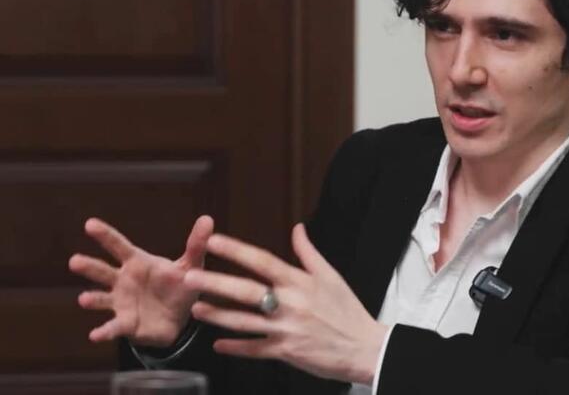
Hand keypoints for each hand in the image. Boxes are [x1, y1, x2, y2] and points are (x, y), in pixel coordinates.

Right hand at [69, 215, 213, 346]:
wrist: (179, 319)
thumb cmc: (179, 286)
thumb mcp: (191, 265)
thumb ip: (196, 244)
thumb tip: (208, 218)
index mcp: (138, 263)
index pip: (119, 246)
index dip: (105, 235)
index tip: (90, 224)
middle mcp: (124, 280)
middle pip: (103, 271)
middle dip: (89, 267)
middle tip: (75, 261)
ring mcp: (121, 302)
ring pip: (102, 298)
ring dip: (92, 299)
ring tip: (83, 299)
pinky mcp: (125, 323)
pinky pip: (113, 327)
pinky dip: (104, 331)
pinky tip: (95, 335)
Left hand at [184, 223, 387, 384]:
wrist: (364, 347)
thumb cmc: (348, 311)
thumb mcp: (332, 275)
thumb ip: (309, 252)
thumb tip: (297, 228)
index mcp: (300, 282)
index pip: (263, 261)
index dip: (237, 250)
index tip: (215, 241)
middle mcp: (290, 304)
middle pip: (246, 291)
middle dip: (216, 283)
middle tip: (190, 277)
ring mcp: (286, 329)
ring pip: (244, 322)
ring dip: (217, 316)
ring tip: (196, 309)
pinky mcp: (286, 352)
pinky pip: (255, 350)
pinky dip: (236, 347)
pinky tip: (218, 344)